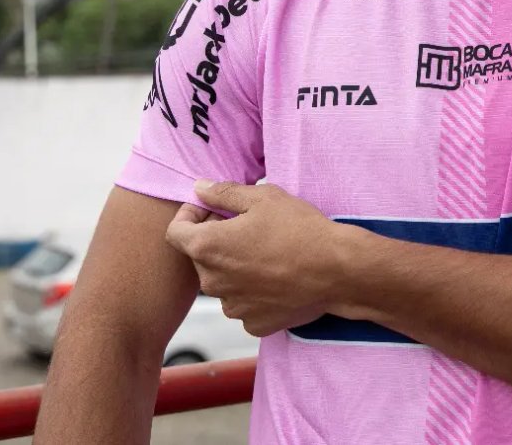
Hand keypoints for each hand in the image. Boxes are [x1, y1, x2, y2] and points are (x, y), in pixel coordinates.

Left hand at [165, 180, 346, 336]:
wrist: (337, 271)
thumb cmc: (300, 229)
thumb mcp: (262, 198)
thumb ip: (223, 192)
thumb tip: (199, 188)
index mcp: (208, 248)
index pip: (174, 233)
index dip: (189, 217)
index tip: (212, 211)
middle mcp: (213, 282)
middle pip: (199, 258)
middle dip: (215, 241)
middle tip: (247, 228)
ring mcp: (233, 307)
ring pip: (222, 282)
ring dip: (233, 268)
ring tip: (266, 253)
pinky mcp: (253, 323)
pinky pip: (243, 303)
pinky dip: (252, 291)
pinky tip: (276, 277)